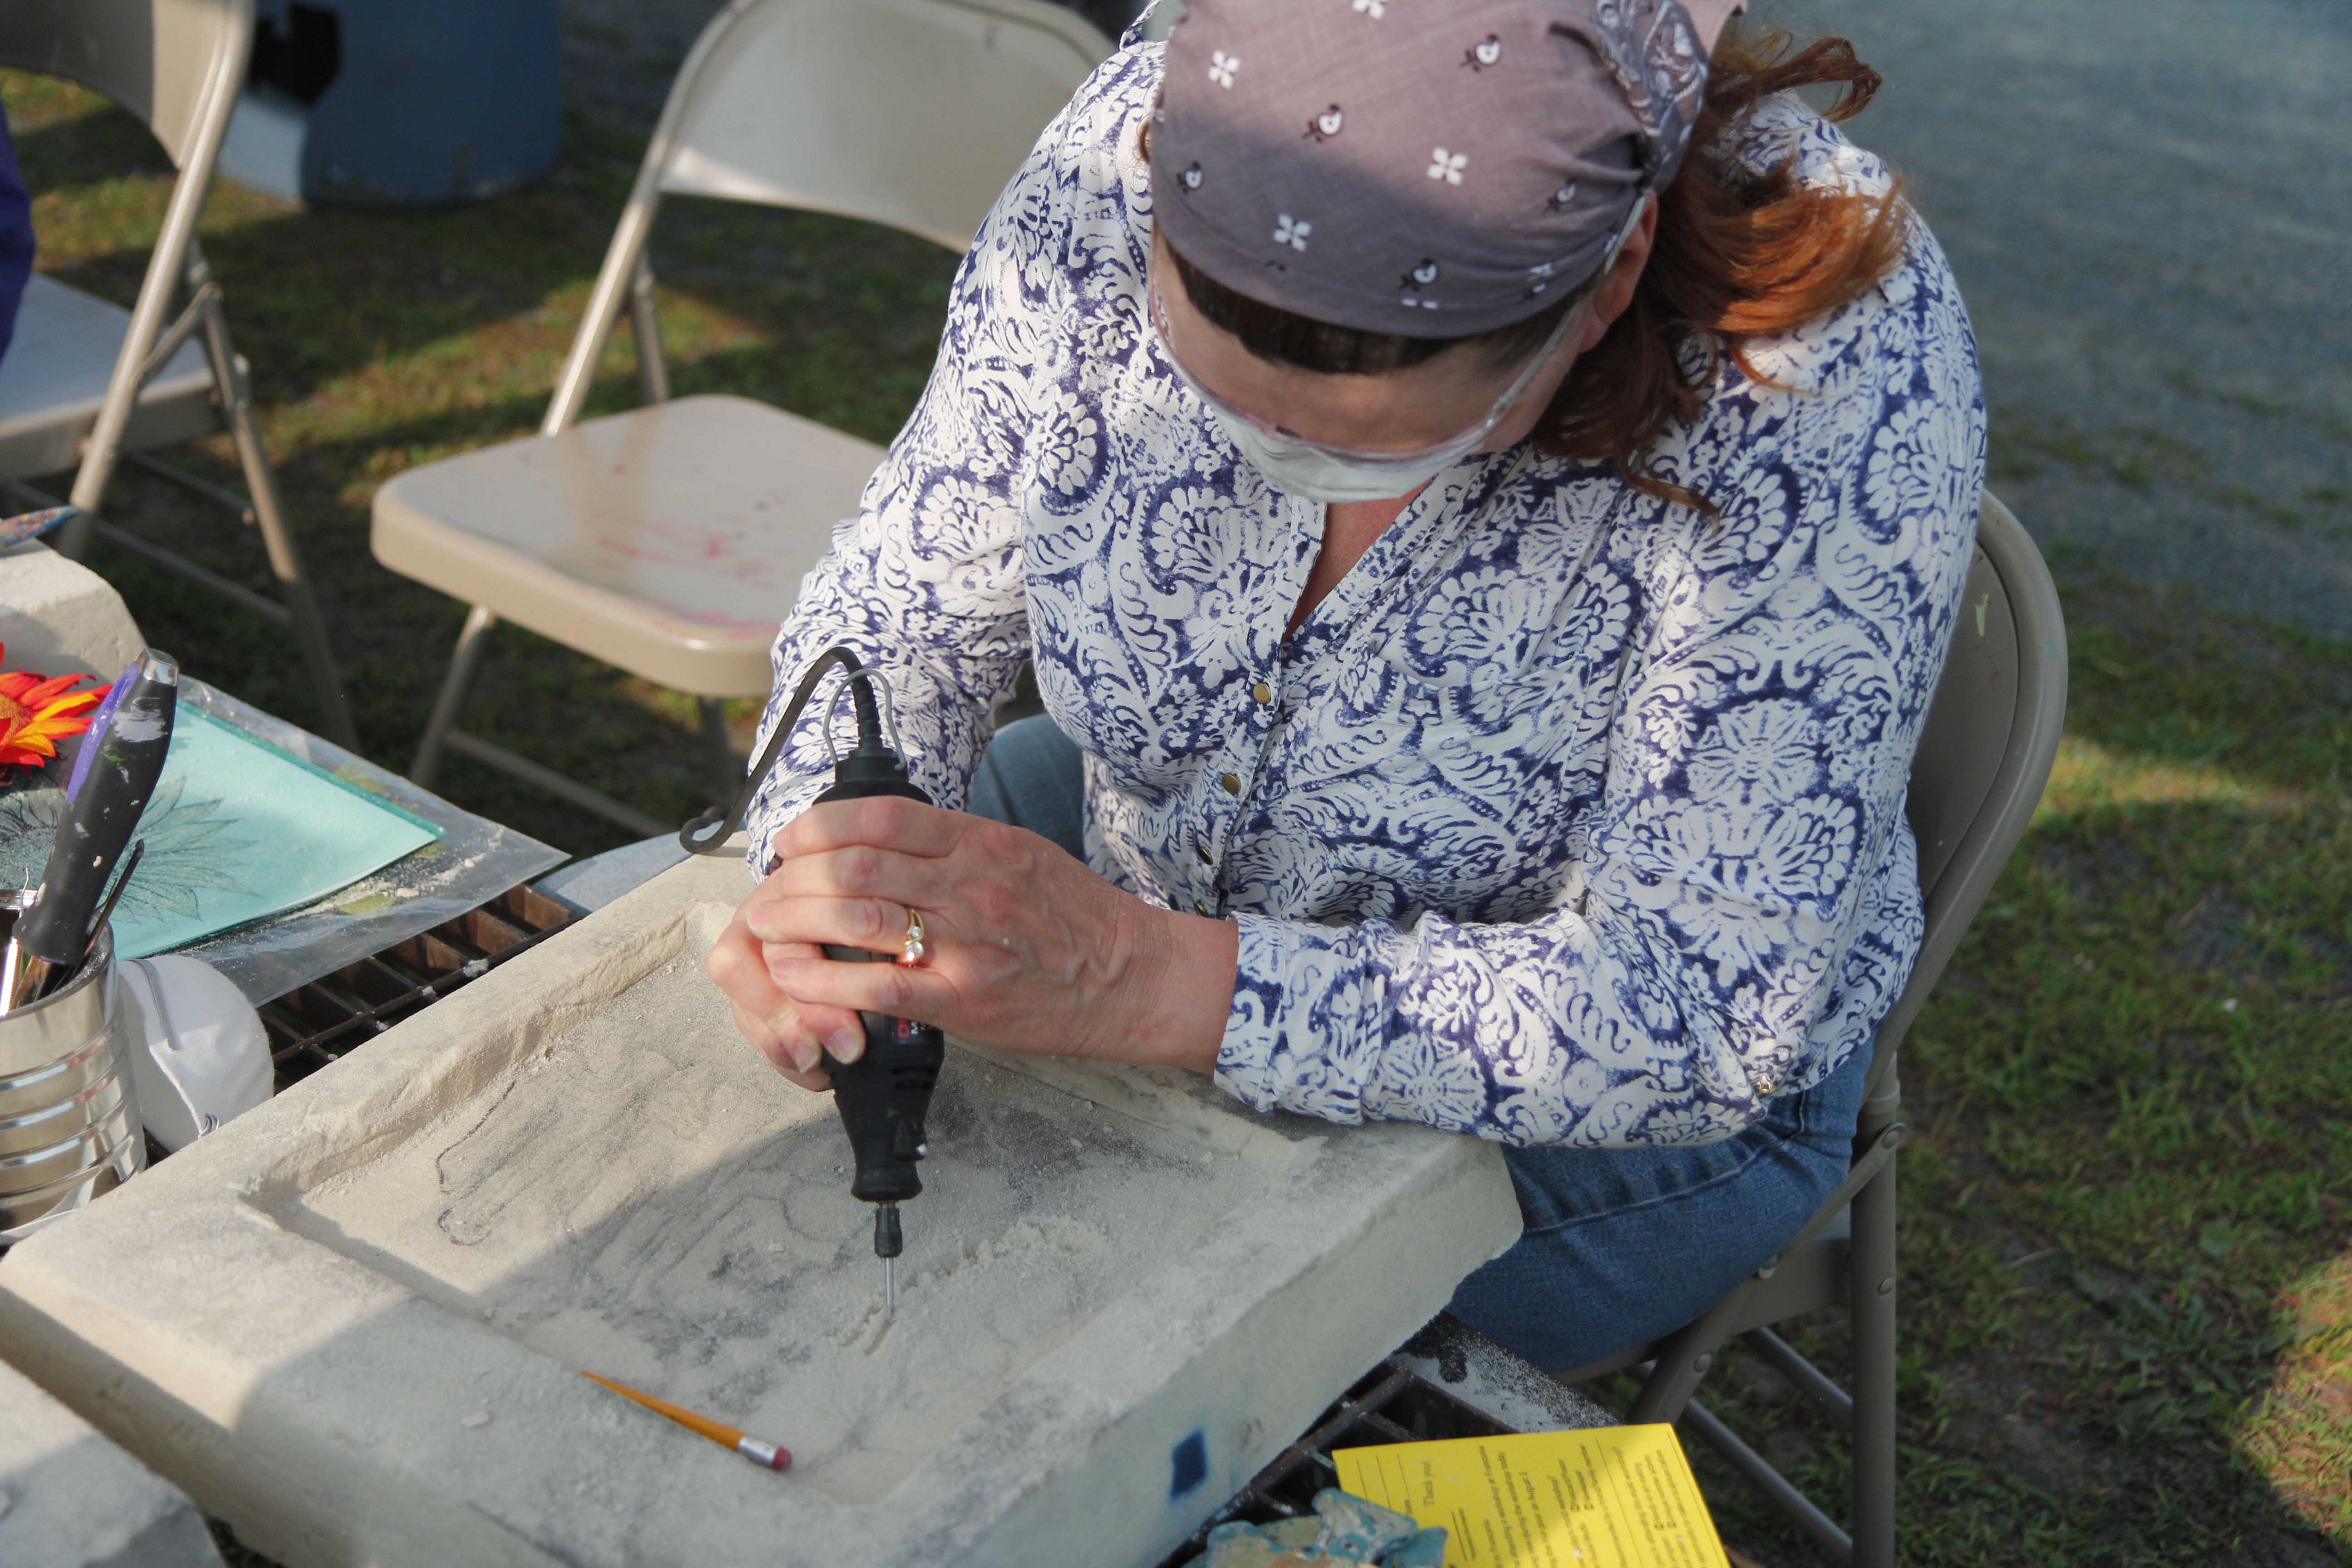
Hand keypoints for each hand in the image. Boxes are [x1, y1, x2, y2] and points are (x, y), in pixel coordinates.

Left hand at [705, 796, 1237, 1082]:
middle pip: (856, 864)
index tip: (794, 839)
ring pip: (857, 918)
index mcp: (981, 844)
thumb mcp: (1019, 854)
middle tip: (769, 888)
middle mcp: (970, 886)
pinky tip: (796, 976)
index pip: (882, 816)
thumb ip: (954, 845)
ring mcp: (965, 943)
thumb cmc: (1075, 917)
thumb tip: (884, 836)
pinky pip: (876, 984)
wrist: (1130, 976)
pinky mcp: (962, 999)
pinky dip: (824, 979)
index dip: (822, 824)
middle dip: (796, 876)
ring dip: (796, 921)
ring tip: (767, 927)